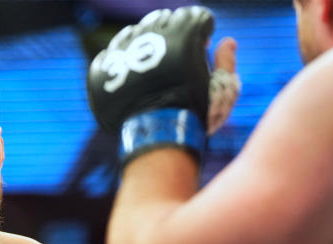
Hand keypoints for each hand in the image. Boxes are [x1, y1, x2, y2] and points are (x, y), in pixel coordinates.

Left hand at [87, 6, 240, 162]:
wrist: (158, 137)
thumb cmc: (196, 114)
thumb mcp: (222, 89)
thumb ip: (226, 63)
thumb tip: (228, 42)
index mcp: (186, 34)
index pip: (193, 17)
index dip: (200, 32)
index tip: (200, 46)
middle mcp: (153, 34)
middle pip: (162, 20)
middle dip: (172, 35)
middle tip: (174, 58)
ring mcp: (126, 47)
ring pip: (134, 33)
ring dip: (144, 44)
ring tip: (151, 67)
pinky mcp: (105, 65)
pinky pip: (110, 53)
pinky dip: (121, 61)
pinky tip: (131, 74)